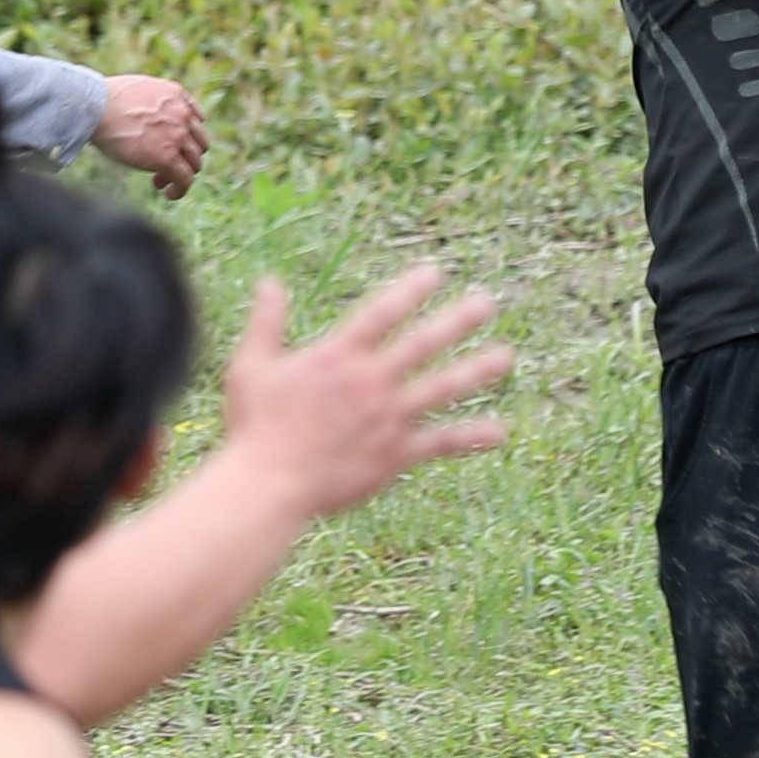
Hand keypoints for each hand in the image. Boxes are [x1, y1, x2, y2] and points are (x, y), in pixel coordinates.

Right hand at [94, 76, 207, 198]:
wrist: (94, 106)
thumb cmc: (102, 99)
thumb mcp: (135, 91)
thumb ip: (149, 102)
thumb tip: (140, 117)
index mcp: (175, 94)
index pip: (195, 118)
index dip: (185, 136)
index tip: (172, 146)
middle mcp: (182, 114)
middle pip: (198, 143)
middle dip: (184, 156)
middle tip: (165, 165)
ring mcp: (178, 136)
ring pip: (194, 163)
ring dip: (182, 173)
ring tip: (161, 182)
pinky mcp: (167, 157)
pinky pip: (185, 179)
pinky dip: (180, 189)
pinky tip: (169, 194)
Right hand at [215, 266, 512, 520]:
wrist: (268, 484)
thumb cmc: (254, 427)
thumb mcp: (252, 366)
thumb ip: (267, 322)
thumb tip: (270, 282)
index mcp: (338, 356)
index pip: (382, 312)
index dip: (410, 290)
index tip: (436, 273)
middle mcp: (371, 381)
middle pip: (423, 343)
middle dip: (457, 321)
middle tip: (488, 303)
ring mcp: (389, 417)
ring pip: (442, 387)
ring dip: (477, 370)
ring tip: (507, 356)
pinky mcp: (396, 454)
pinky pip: (441, 442)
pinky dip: (471, 437)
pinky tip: (500, 431)